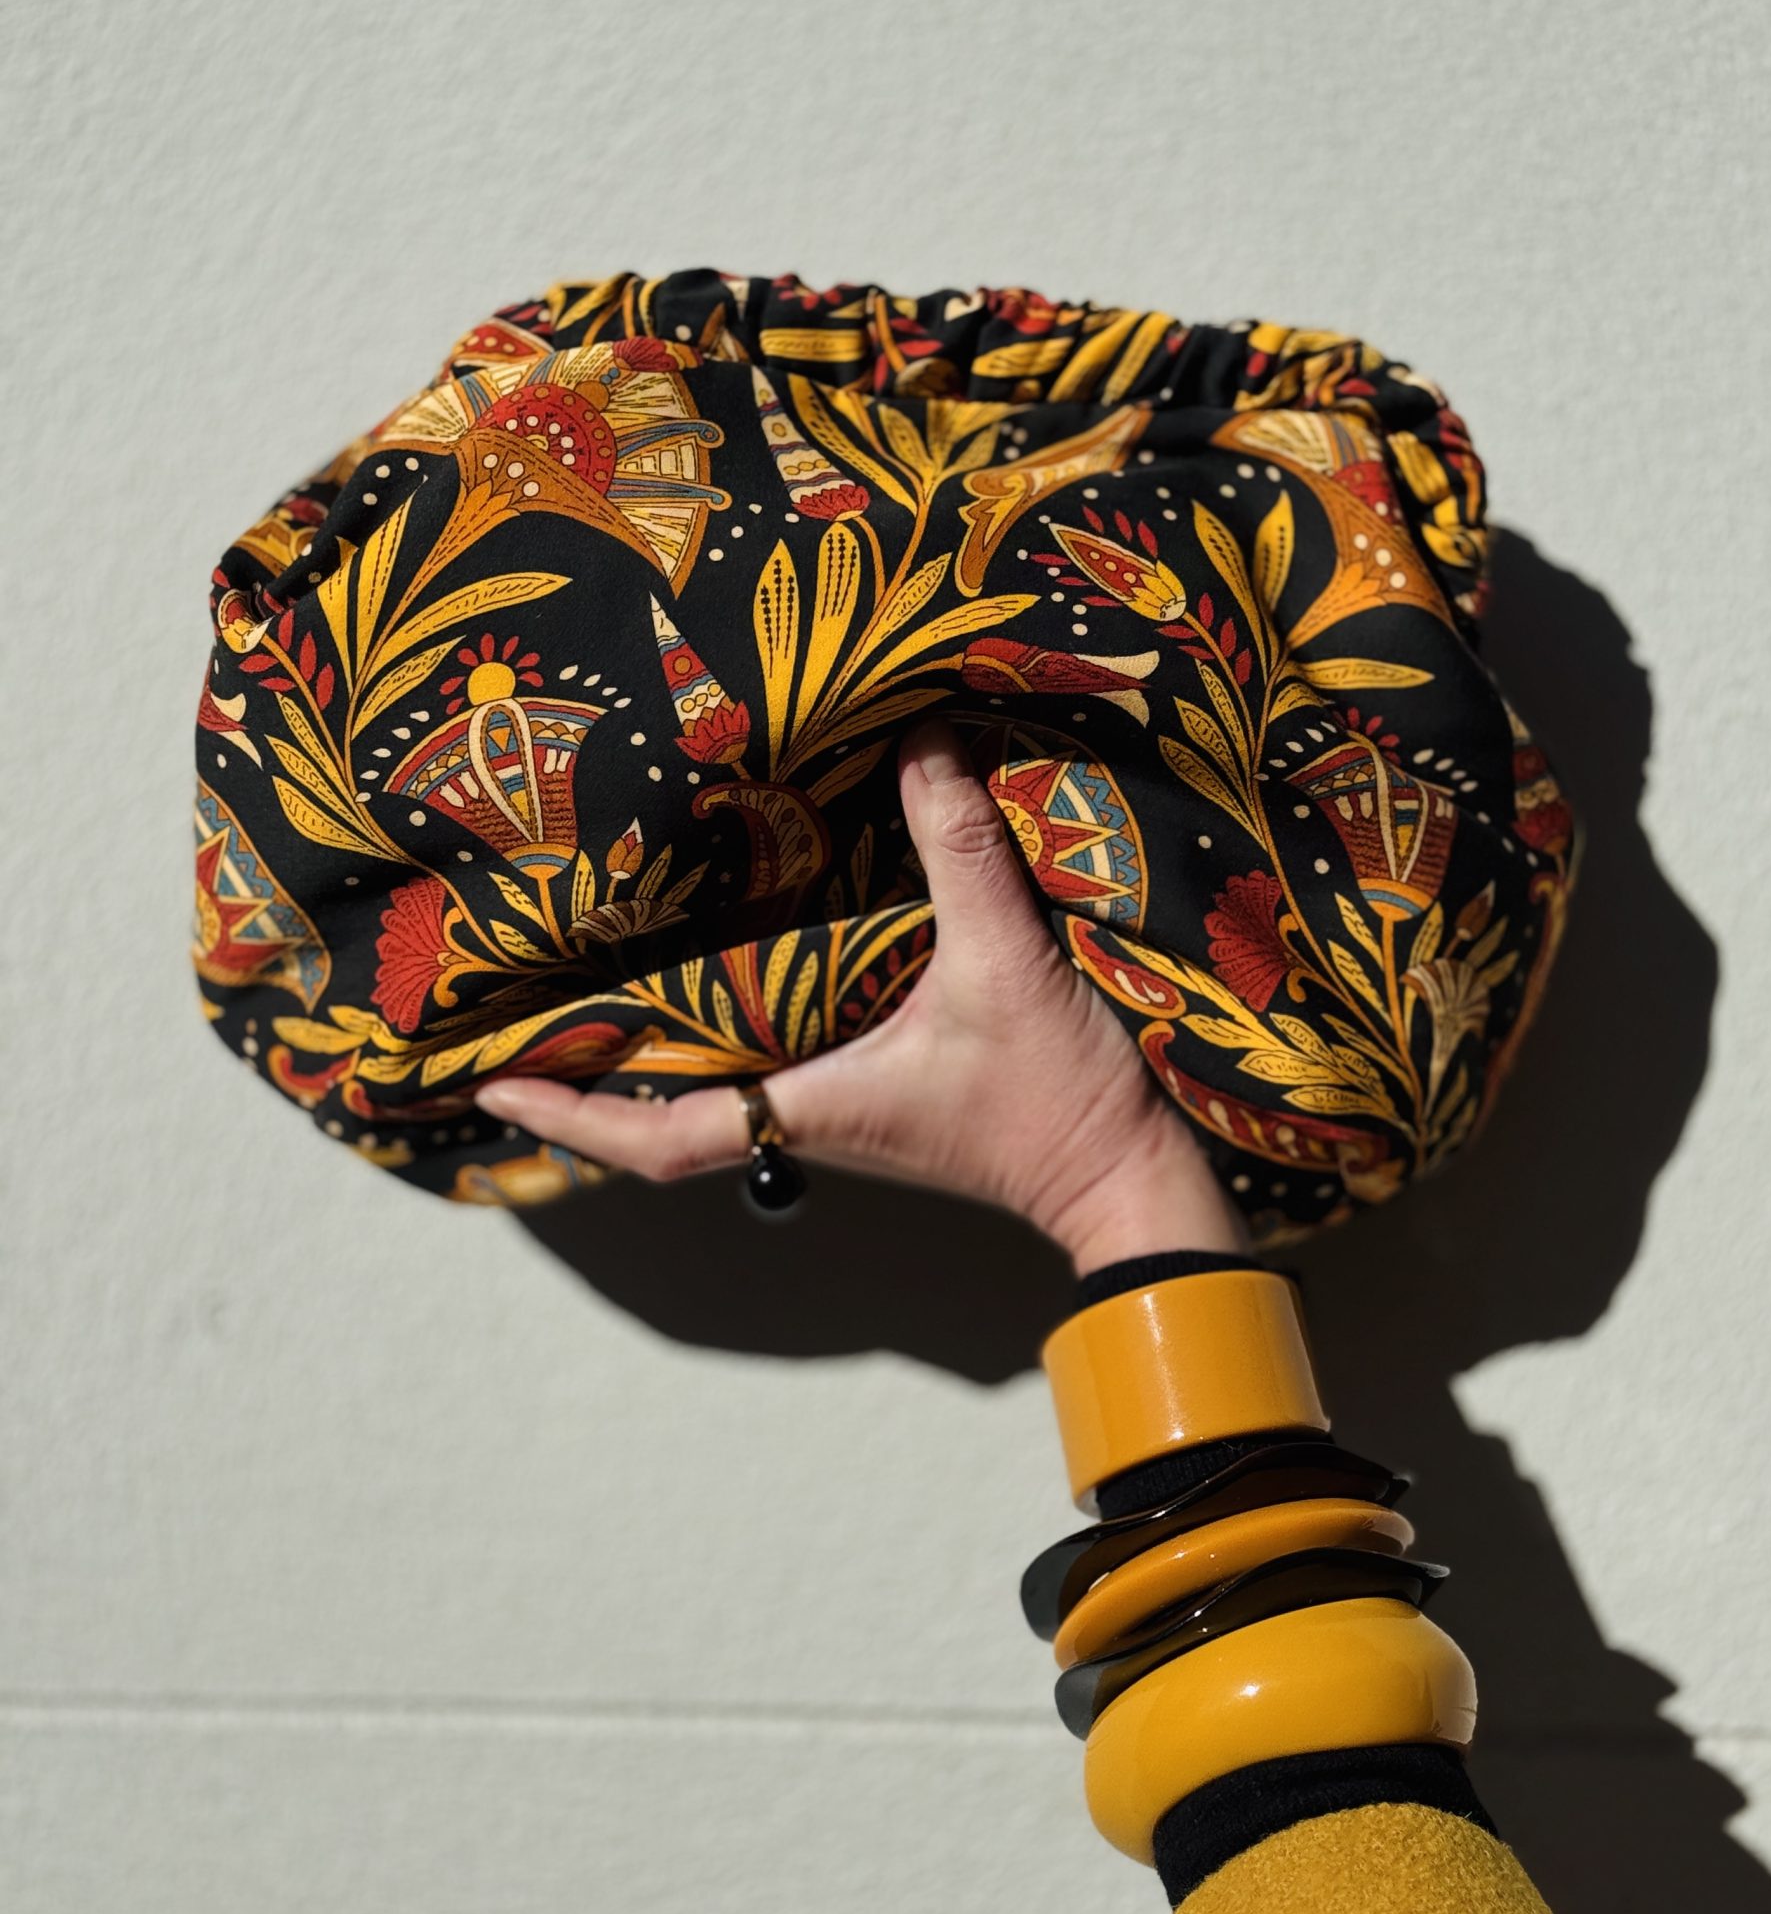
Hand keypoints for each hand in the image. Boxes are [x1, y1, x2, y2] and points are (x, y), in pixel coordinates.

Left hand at [476, 722, 1247, 1273]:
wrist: (1136, 1174)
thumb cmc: (1058, 1102)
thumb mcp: (1003, 965)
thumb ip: (959, 850)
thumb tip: (921, 738)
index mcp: (810, 1106)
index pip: (655, 1139)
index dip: (568, 1118)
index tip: (491, 1088)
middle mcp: (811, 1110)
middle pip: (665, 1106)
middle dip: (587, 1070)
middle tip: (514, 1008)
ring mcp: (849, 1100)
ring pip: (722, 1072)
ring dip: (655, 1036)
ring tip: (595, 966)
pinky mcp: (892, 1077)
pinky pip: (786, 1043)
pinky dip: (737, 1012)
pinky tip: (733, 945)